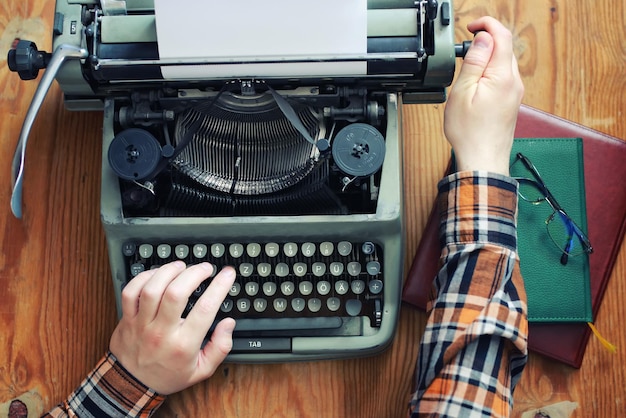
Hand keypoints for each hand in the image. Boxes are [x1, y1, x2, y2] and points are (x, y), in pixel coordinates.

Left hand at [109, 261, 235, 394]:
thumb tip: (228, 323)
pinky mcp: (127, 319)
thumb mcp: (202, 370)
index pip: (205, 309)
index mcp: (183, 344)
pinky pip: (131, 292)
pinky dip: (144, 277)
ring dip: (169, 271)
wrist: (132, 386)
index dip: (220, 286)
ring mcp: (142, 324)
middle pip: (177, 293)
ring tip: (182, 266)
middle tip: (205, 268)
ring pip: (153, 289)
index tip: (227, 274)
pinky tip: (157, 274)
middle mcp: (162, 332)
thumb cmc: (168, 375)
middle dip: (195, 273)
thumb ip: (220, 347)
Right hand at [444, 16, 523, 175]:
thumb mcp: (462, 93)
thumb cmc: (470, 133)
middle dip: (485, 40)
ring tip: (467, 69)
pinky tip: (476, 83)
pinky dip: (490, 71)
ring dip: (487, 57)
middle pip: (504, 47)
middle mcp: (514, 82)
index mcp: (502, 76)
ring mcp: (515, 92)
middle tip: (464, 50)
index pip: (501, 36)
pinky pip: (503, 76)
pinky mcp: (512, 100)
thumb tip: (482, 40)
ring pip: (504, 62)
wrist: (482, 159)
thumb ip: (473, 62)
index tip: (471, 27)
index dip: (486, 25)